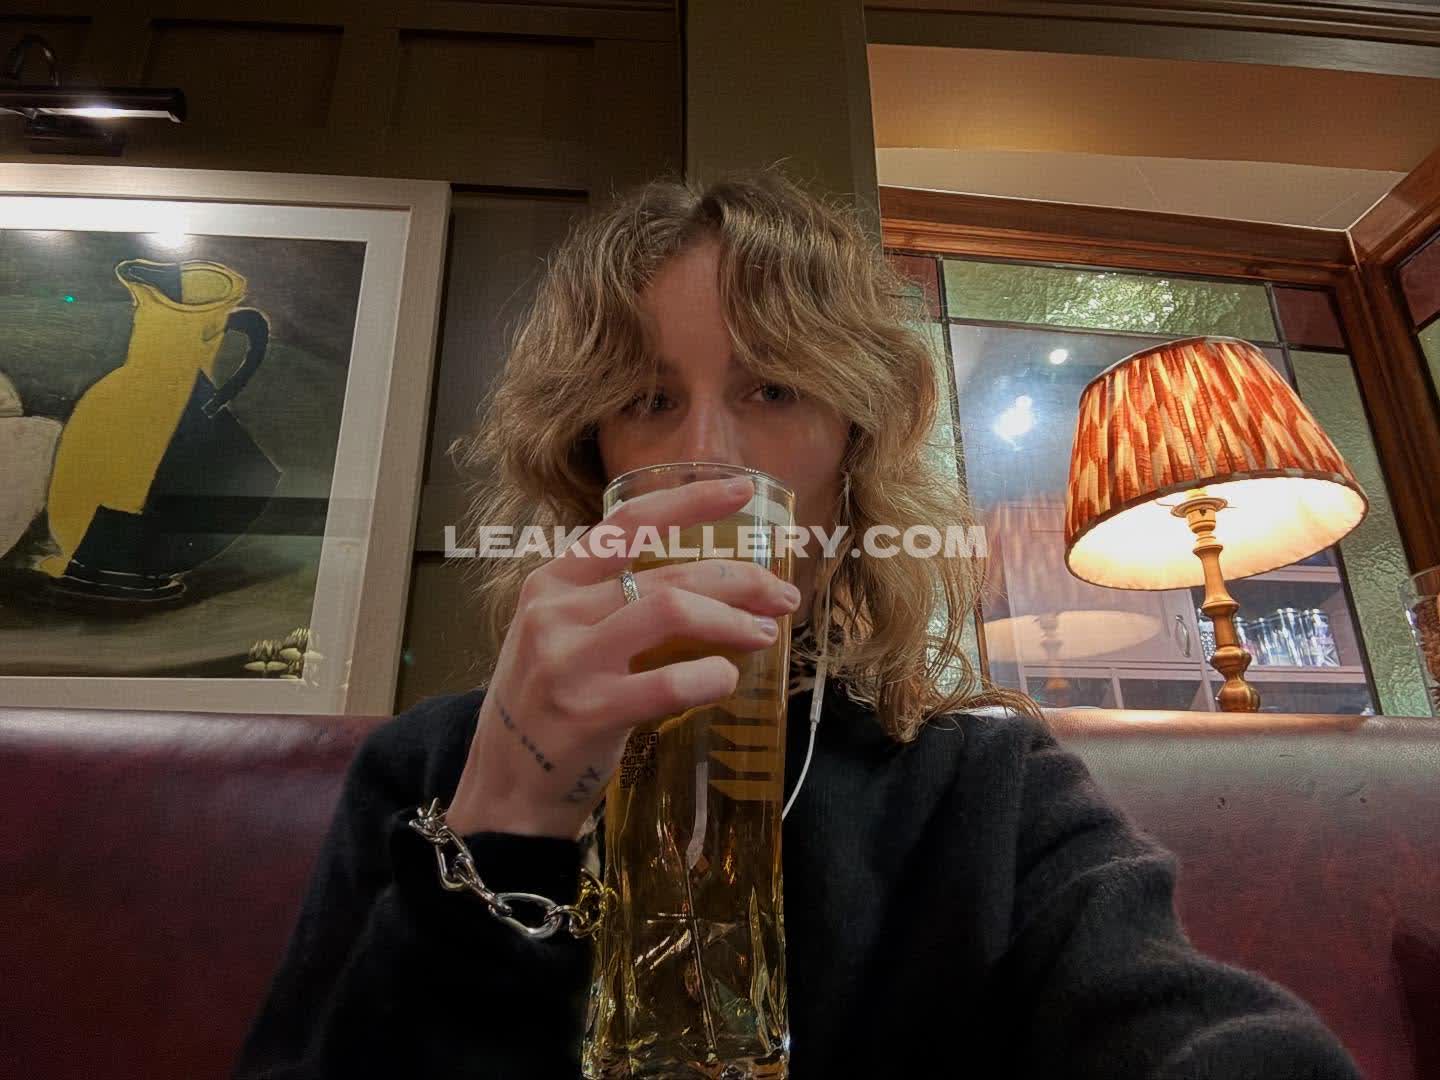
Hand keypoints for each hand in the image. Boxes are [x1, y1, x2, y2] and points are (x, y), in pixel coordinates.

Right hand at [447, 476, 801, 838]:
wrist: (505, 788)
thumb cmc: (548, 707)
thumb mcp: (562, 638)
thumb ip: (612, 605)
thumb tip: (710, 588)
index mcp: (552, 582)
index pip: (629, 523)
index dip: (691, 501)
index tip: (743, 489)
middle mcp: (556, 612)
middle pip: (669, 575)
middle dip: (740, 581)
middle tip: (781, 597)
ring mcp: (569, 661)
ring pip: (672, 612)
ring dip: (733, 621)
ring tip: (764, 634)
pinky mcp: (587, 712)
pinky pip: (668, 682)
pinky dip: (711, 676)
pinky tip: (726, 679)